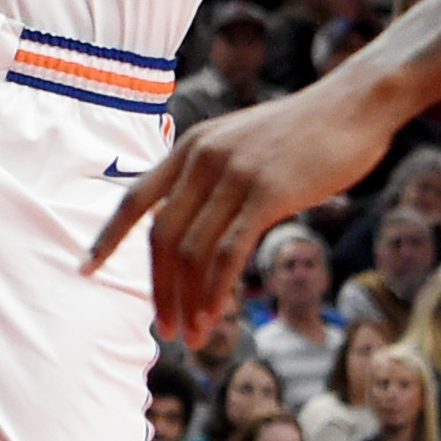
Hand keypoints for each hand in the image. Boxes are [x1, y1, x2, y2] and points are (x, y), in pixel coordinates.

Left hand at [87, 85, 400, 338]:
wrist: (354, 104)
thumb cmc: (304, 132)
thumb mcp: (242, 144)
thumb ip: (214, 177)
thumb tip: (196, 224)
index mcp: (190, 147)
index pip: (135, 198)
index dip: (108, 237)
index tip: (86, 268)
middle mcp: (202, 157)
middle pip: (162, 236)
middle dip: (159, 289)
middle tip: (166, 329)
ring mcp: (233, 174)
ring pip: (192, 251)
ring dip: (187, 300)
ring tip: (191, 335)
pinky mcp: (266, 193)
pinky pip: (228, 252)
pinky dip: (215, 291)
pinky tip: (214, 316)